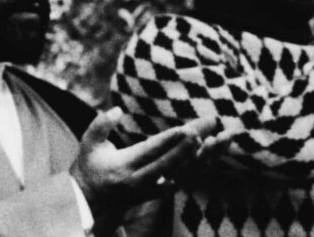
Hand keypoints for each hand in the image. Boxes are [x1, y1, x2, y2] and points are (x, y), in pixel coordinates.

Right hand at [70, 109, 223, 223]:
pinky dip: (207, 163)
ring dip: (209, 155)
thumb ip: (100, 125)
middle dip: (194, 144)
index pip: (150, 154)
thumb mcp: (88, 145)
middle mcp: (143, 181)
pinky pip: (190, 177)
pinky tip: (219, 148)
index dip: (170, 142)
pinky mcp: (165, 190)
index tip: (187, 129)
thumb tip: (116, 110)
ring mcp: (156, 188)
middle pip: (174, 163)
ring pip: (188, 173)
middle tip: (211, 124)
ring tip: (225, 136)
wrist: (93, 202)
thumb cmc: (90, 167)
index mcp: (124, 167)